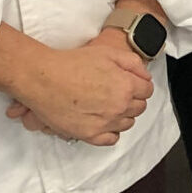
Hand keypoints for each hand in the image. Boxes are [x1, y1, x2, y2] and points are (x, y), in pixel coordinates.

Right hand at [6, 42, 154, 145]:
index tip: (132, 84)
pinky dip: (111, 131)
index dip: (140, 85)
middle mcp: (119, 107)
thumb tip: (146, 77)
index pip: (147, 91)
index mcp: (126, 86)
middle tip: (119, 92)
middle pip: (139, 108)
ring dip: (123, 115)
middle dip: (133, 99)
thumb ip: (134, 64)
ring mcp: (105, 123)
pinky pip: (111, 139)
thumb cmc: (73, 63)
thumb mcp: (109, 53)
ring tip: (109, 105)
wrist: (44, 78)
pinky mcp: (89, 135)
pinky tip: (104, 121)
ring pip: (127, 124)